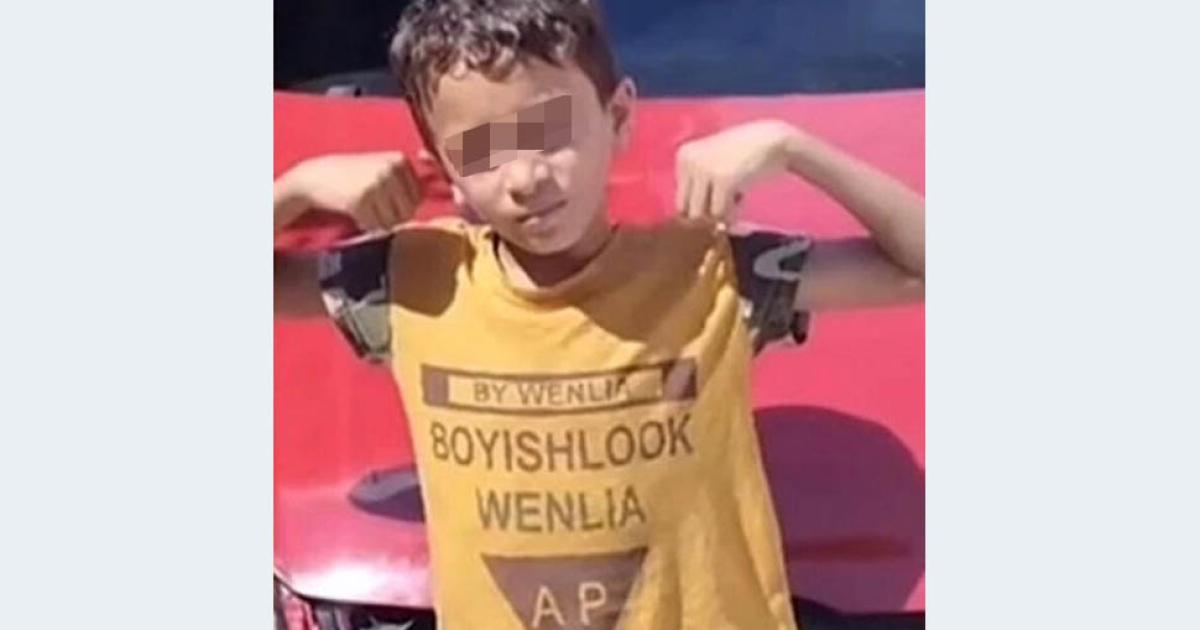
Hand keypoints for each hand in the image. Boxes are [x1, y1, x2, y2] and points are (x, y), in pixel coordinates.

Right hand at [280, 151, 425, 231]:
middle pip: (408, 212)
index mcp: (399, 160)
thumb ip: (408, 184)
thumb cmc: (353, 178)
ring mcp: (376, 183)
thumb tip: (451, 198)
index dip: (400, 206)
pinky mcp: (361, 199)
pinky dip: (366, 225)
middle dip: (392, 216)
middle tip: (371, 207)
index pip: (417, 198)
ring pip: (393, 221)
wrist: (315, 177)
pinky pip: (375, 226)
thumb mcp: (383, 171)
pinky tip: (354, 212)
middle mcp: (390, 169)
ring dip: (379, 222)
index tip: (382, 199)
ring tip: (363, 208)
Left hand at [674, 119, 798, 221]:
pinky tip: (743, 195)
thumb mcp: (713, 165)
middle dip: (708, 215)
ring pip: (702, 215)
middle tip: (728, 204)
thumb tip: (690, 226)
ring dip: (721, 215)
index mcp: (684, 157)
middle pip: (687, 211)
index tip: (718, 200)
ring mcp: (704, 170)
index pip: (680, 201)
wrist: (773, 139)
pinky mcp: (723, 180)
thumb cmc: (745, 156)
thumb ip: (699, 190)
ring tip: (736, 197)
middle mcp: (689, 161)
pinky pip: (720, 214)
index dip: (700, 207)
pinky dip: (733, 214)